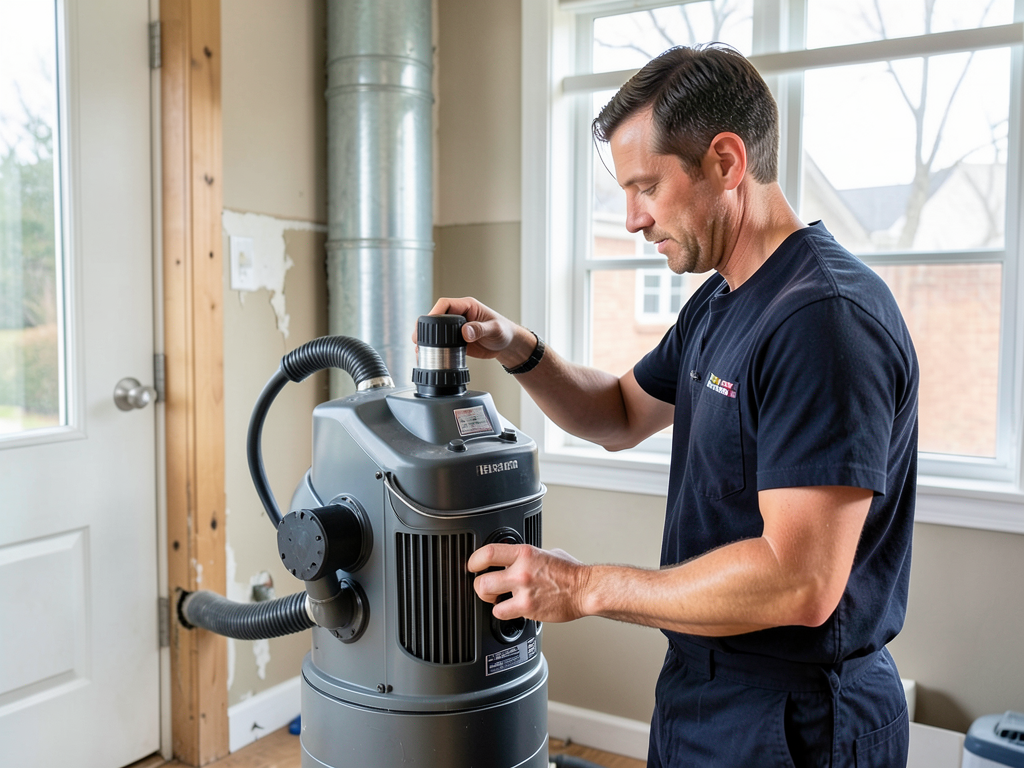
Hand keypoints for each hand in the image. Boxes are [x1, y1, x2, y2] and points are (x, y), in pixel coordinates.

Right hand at [417, 297, 523, 364]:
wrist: (508, 346)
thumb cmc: (505, 332)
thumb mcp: (494, 329)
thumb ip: (480, 329)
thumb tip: (466, 331)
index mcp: (467, 306)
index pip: (445, 304)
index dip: (433, 312)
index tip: (426, 322)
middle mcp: (460, 316)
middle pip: (436, 318)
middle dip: (425, 327)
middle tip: (417, 339)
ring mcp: (457, 329)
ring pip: (436, 332)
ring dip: (427, 340)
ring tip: (419, 350)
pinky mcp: (457, 341)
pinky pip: (442, 343)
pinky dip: (434, 349)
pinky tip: (429, 357)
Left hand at [468, 543, 591, 623]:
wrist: (585, 589)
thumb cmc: (570, 573)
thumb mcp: (547, 552)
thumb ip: (528, 556)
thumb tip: (516, 559)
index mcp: (524, 553)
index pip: (488, 552)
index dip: (474, 560)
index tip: (473, 565)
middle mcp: (521, 570)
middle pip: (481, 579)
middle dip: (479, 584)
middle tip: (485, 586)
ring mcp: (523, 590)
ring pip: (487, 596)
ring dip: (489, 599)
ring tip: (497, 598)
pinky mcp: (527, 608)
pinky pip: (500, 613)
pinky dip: (502, 612)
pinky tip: (511, 609)